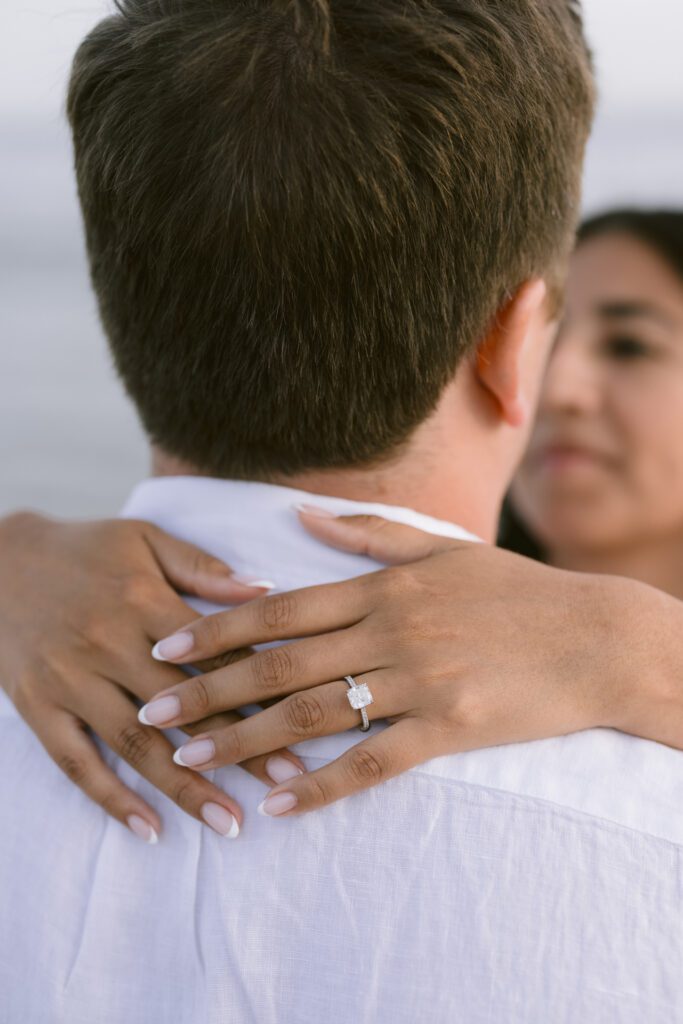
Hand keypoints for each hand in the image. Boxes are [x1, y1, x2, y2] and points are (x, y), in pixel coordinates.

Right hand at [0, 512, 303, 840]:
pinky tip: (149, 830)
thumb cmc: (85, 549)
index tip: (303, 725)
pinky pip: (76, 762)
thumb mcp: (146, 540)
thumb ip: (204, 569)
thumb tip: (267, 590)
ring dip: (184, 787)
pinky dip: (111, 799)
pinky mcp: (37, 707)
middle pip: (183, 708)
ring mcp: (69, 680)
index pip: (212, 655)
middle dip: (237, 749)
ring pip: (135, 744)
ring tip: (228, 821)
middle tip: (284, 784)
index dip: (261, 692)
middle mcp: (107, 644)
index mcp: (143, 600)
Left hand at [140, 507, 677, 816]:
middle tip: (151, 713)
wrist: (594, 637)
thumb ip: (367, 535)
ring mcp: (419, 683)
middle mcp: (390, 632)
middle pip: (280, 665)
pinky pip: (372, 762)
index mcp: (383, 588)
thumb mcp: (442, 549)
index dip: (217, 627)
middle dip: (208, 690)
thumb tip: (299, 516)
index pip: (281, 608)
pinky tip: (279, 804)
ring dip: (245, 741)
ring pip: (314, 715)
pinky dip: (322, 785)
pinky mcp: (449, 729)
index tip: (165, 647)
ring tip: (192, 761)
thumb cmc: (515, 592)